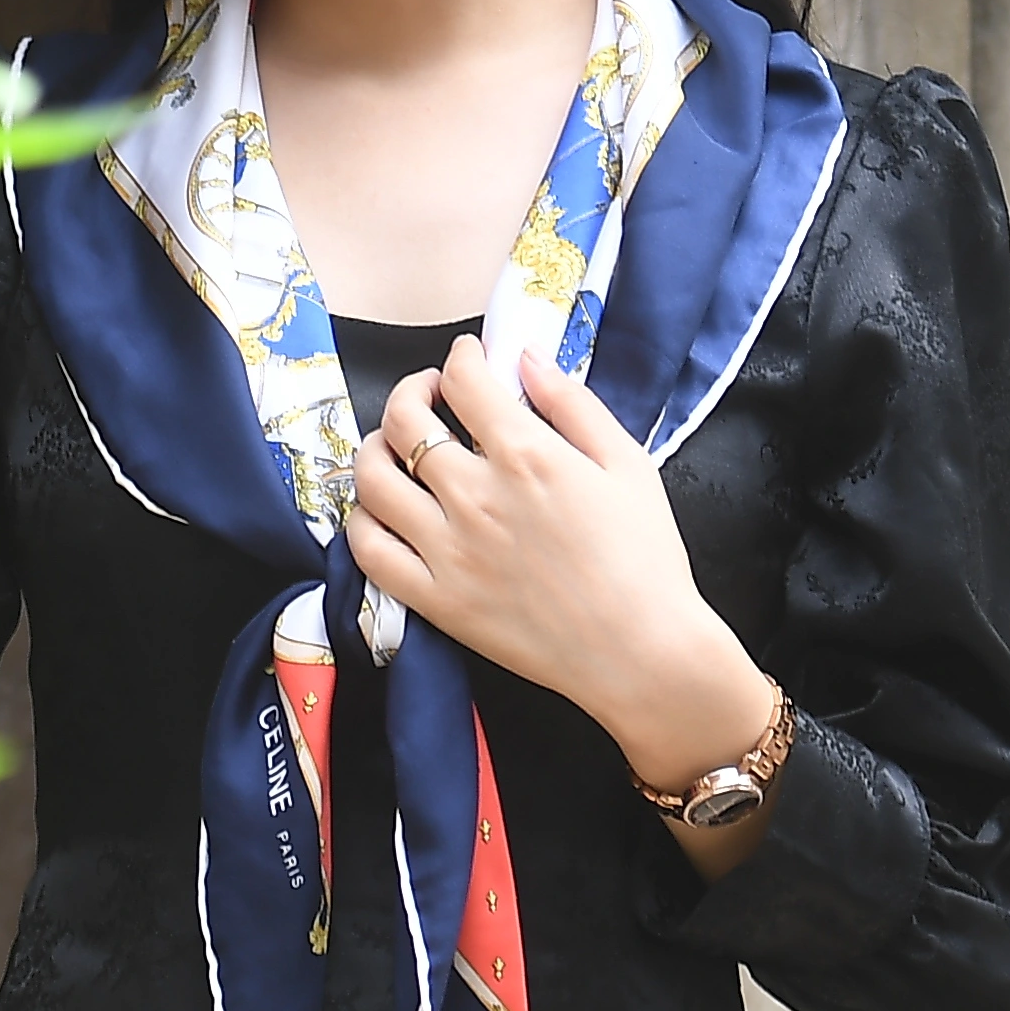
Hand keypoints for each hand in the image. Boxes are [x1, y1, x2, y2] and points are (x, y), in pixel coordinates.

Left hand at [345, 336, 779, 804]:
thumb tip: (525, 358)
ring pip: (372, 480)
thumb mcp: (628, 463)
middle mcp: (475, 497)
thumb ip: (573, 404)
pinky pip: (370, 550)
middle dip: (410, 392)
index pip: (463, 382)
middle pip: (404, 421)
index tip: (467, 359)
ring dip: (375, 448)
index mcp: (526, 456)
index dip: (460, 358)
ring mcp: (447, 550)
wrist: (642, 652)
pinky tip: (383, 509)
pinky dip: (363, 520)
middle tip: (427, 395)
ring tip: (394, 446)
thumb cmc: (646, 558)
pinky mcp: (435, 599)